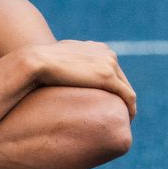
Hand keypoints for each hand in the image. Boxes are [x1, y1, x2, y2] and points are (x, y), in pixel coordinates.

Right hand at [20, 41, 136, 117]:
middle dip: (122, 97)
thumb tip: (60, 74)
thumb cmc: (41, 64)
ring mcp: (109, 64)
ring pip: (126, 89)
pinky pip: (127, 96)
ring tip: (124, 120)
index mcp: (97, 48)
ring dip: (127, 105)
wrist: (37, 61)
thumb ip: (66, 64)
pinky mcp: (107, 77)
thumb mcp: (57, 60)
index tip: (109, 103)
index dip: (113, 88)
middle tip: (119, 115)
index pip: (112, 70)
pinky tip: (127, 120)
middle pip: (122, 80)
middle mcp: (107, 53)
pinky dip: (130, 109)